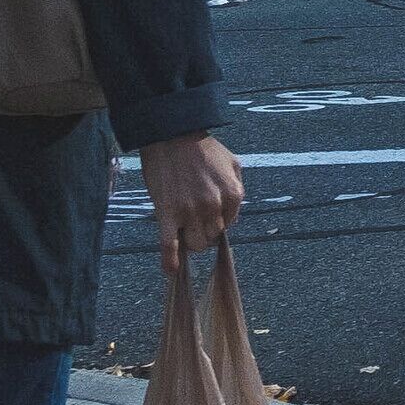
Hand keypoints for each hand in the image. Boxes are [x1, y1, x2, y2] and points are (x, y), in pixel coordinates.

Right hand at [139, 132, 242, 270]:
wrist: (170, 134)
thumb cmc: (201, 148)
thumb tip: (233, 212)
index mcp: (233, 194)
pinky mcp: (167, 214)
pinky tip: (169, 270)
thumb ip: (236, 188)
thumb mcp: (232, 163)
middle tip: (193, 220)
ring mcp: (190, 211)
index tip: (207, 216)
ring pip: (196, 245)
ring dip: (191, 242)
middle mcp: (214, 205)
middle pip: (213, 237)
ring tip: (183, 231)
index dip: (217, 222)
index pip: (228, 225)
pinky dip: (170, 260)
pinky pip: (170, 245)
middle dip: (204, 232)